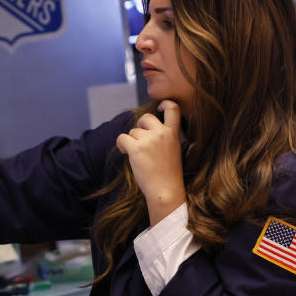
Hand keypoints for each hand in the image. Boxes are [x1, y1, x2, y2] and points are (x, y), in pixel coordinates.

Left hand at [116, 100, 185, 225]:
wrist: (165, 191)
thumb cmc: (169, 175)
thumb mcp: (175, 151)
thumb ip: (165, 138)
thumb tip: (147, 130)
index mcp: (173, 134)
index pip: (173, 108)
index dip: (165, 103)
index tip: (159, 107)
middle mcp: (161, 133)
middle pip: (145, 118)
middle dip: (140, 127)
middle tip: (140, 141)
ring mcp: (148, 140)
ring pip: (133, 131)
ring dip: (132, 142)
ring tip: (138, 156)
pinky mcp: (136, 148)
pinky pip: (122, 138)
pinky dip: (121, 145)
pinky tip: (125, 153)